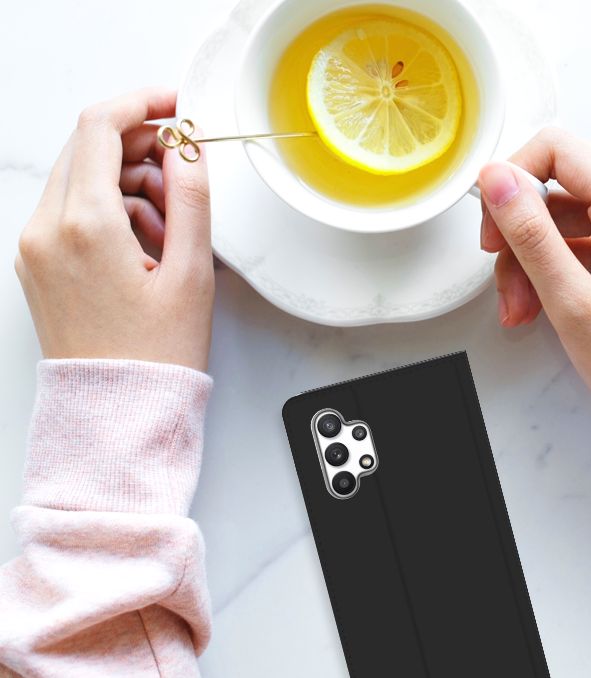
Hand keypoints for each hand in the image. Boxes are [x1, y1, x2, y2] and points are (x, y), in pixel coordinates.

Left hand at [15, 88, 213, 371]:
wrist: (117, 411)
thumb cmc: (155, 355)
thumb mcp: (192, 272)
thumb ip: (192, 198)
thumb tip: (188, 148)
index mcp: (85, 225)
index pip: (101, 127)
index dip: (143, 103)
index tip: (176, 105)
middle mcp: (47, 229)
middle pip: (88, 147)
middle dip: (141, 147)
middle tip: (185, 173)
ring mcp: (36, 246)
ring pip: (82, 178)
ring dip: (129, 182)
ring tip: (172, 228)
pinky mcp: (38, 263)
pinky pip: (72, 210)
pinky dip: (111, 209)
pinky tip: (147, 244)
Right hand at [478, 128, 590, 426]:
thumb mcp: (571, 301)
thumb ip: (530, 233)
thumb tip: (496, 178)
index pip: (558, 149)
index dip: (513, 179)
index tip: (493, 224)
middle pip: (557, 182)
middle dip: (519, 230)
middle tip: (503, 276)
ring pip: (561, 214)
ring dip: (530, 257)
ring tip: (521, 307)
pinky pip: (578, 237)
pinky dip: (550, 267)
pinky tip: (538, 305)